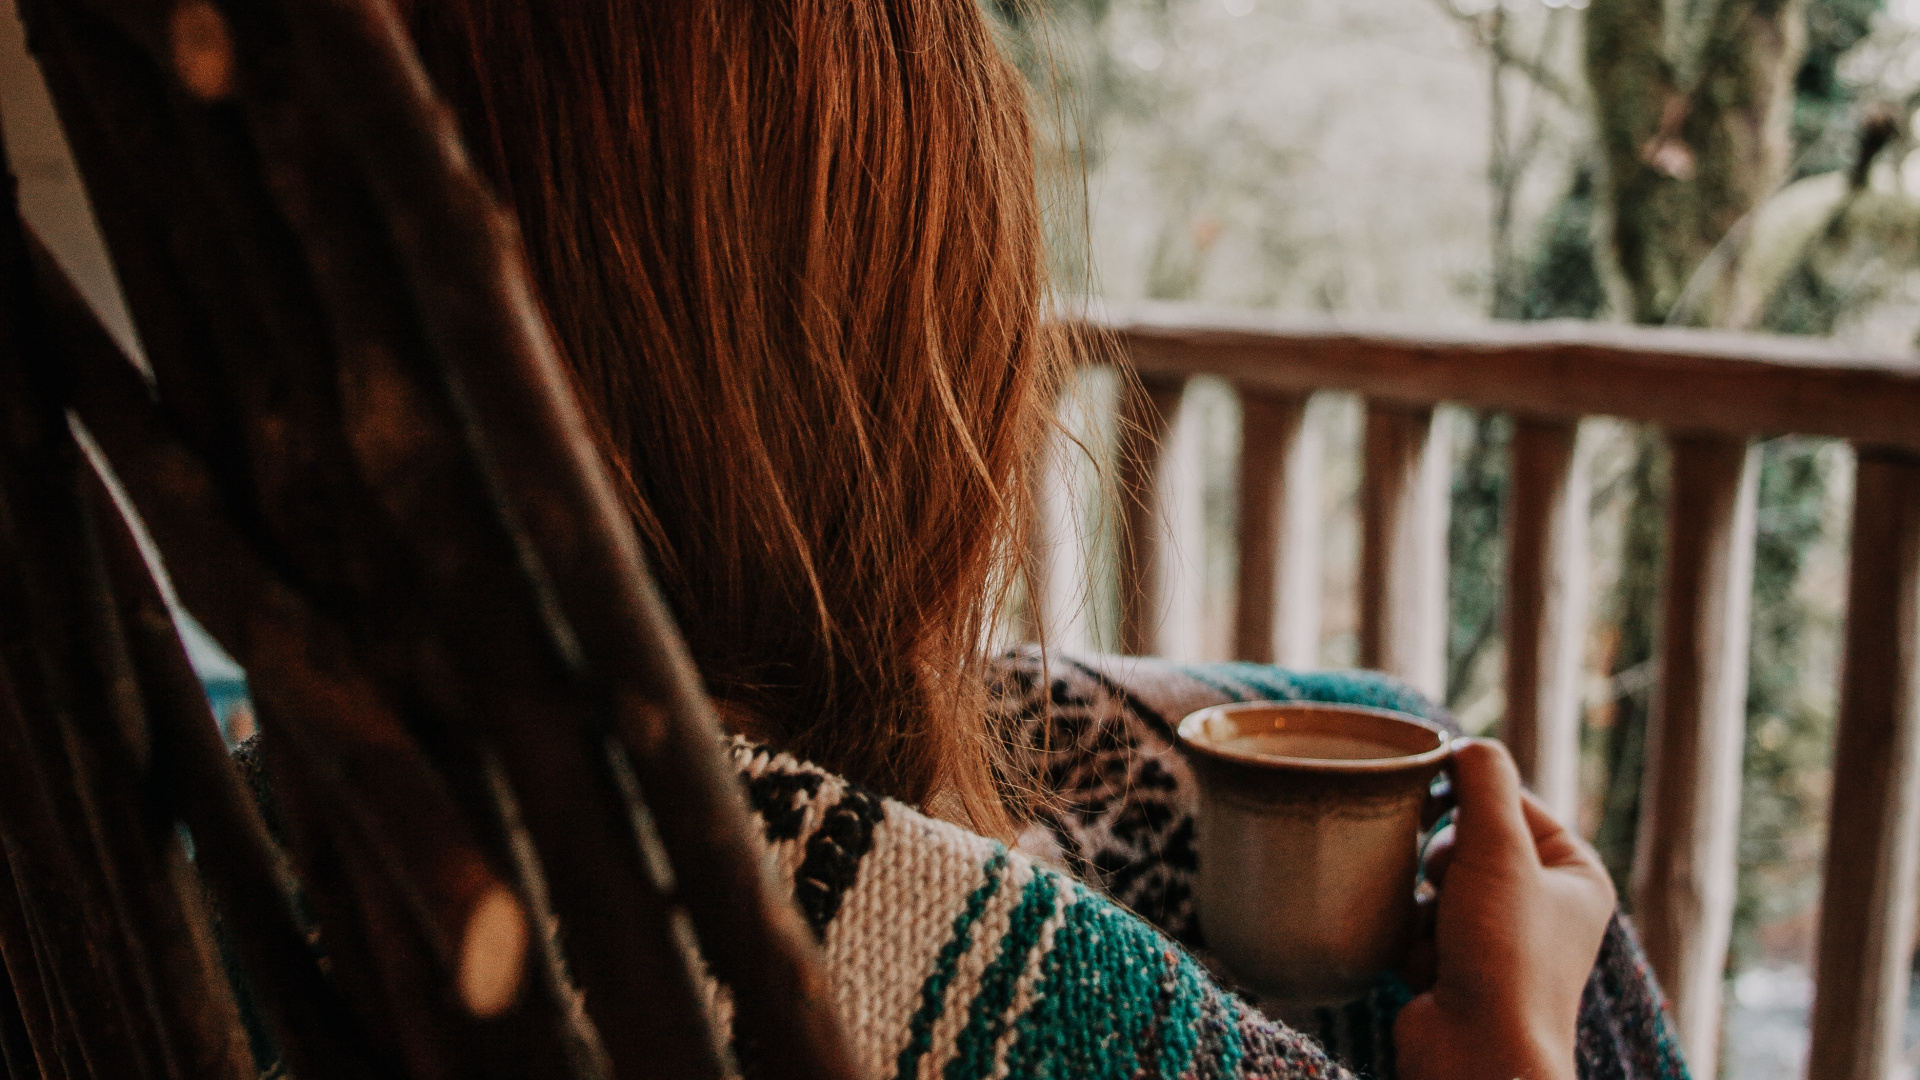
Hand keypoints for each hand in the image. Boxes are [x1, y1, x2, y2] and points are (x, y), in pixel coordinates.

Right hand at [1392, 739, 1613, 1079]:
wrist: (1477, 1056)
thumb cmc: (1504, 957)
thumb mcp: (1500, 849)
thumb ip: (1484, 781)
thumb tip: (1462, 745)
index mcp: (1575, 875)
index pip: (1510, 801)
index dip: (1468, 799)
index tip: (1430, 797)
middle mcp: (1543, 908)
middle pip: (1467, 841)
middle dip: (1439, 858)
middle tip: (1441, 879)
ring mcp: (1499, 943)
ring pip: (1434, 884)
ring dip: (1419, 900)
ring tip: (1430, 928)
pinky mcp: (1456, 971)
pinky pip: (1415, 927)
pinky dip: (1408, 939)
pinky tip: (1419, 963)